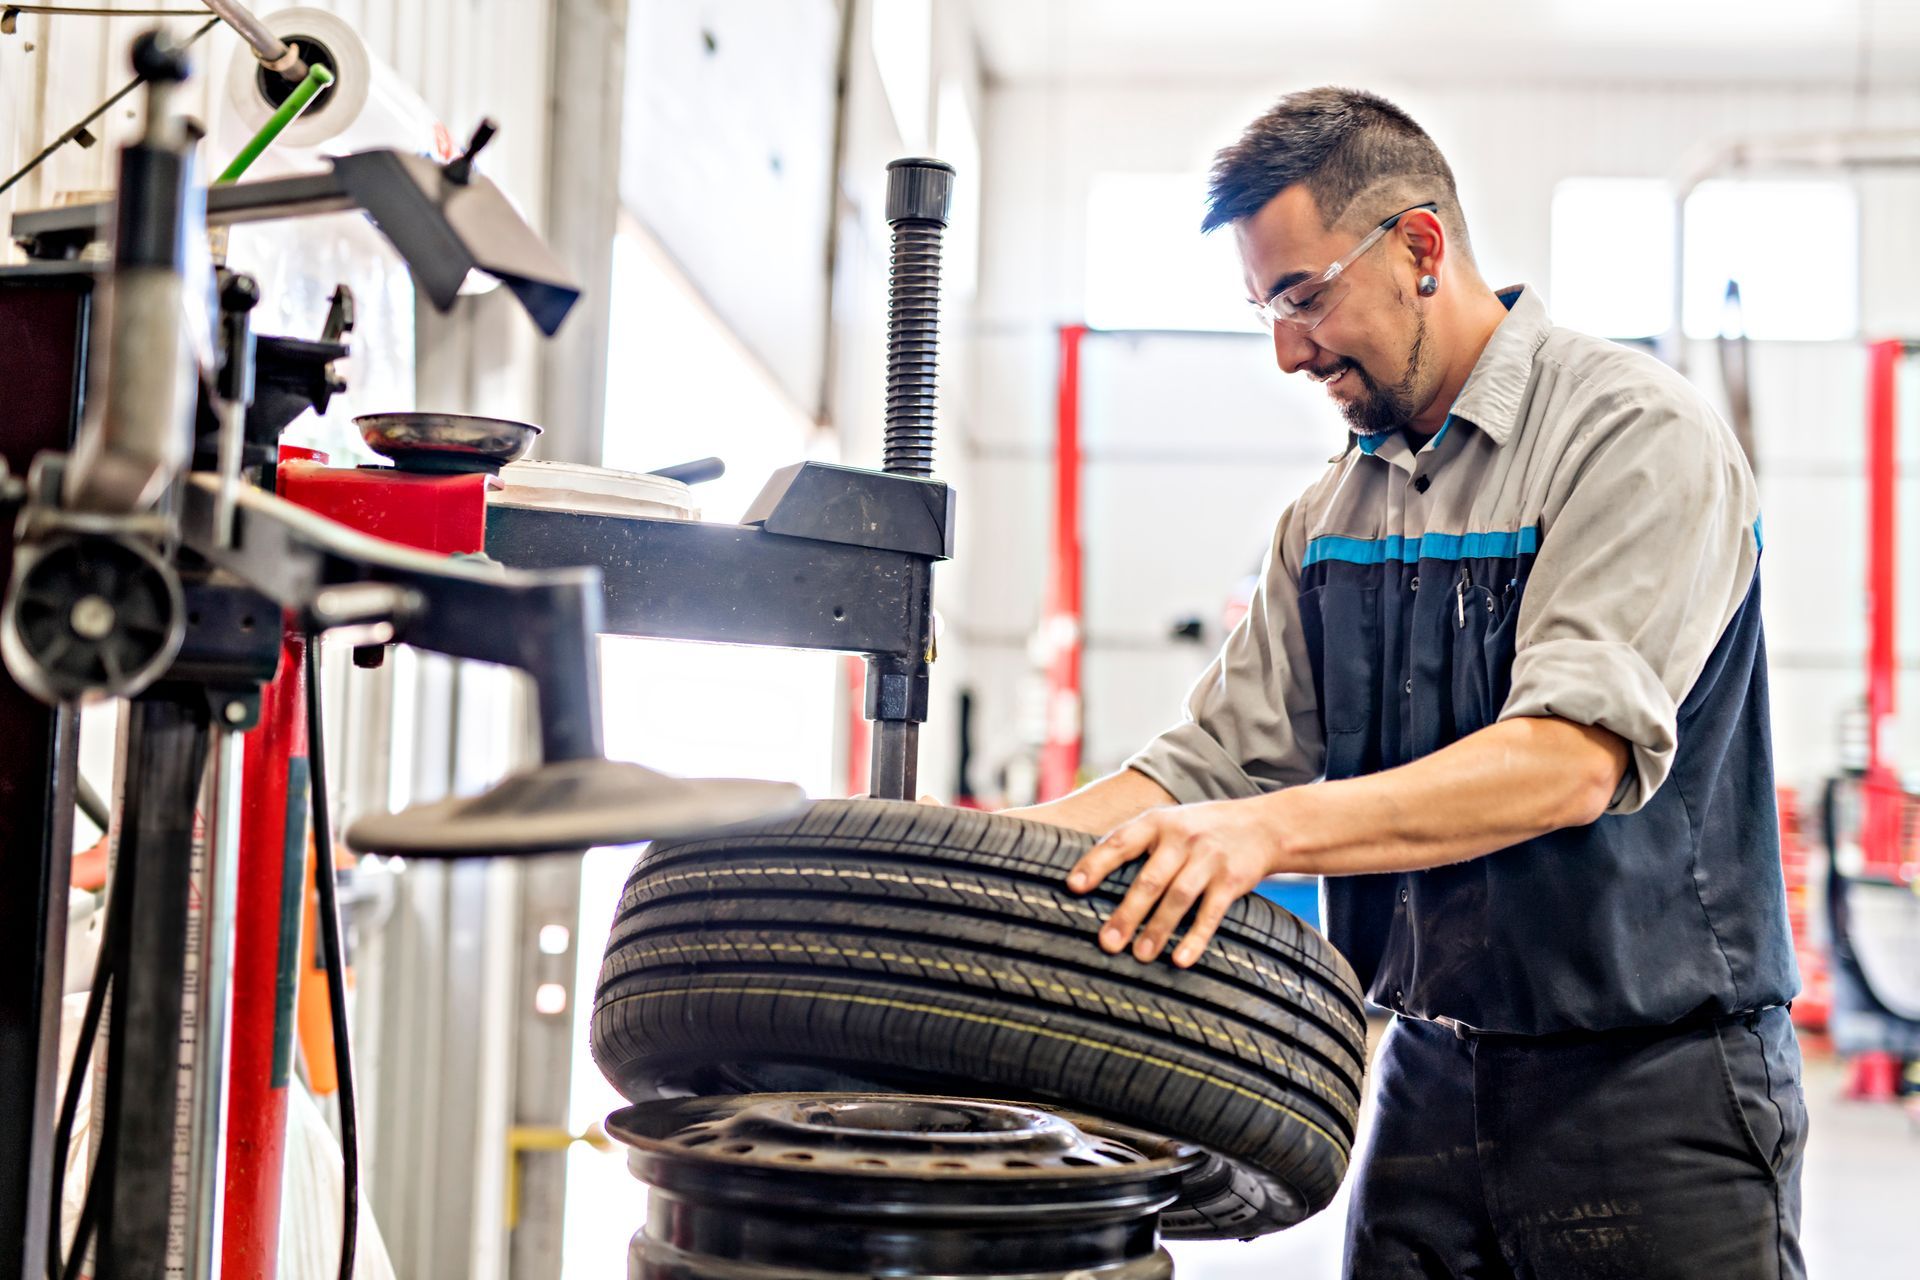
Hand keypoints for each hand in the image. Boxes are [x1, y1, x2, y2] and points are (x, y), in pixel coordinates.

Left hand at [1065, 798, 1279, 967]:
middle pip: (1149, 879)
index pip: (1121, 842)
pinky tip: (1180, 959)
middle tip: (1106, 943)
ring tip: (1139, 956)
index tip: (1073, 886)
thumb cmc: (1201, 829)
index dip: (1096, 864)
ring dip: (1157, 930)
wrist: (1263, 825)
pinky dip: (1195, 937)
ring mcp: (1208, 859)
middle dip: (1127, 914)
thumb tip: (1088, 874)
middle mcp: (1182, 838)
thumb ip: (1137, 842)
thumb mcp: (1169, 823)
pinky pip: (1211, 913)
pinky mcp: (1232, 880)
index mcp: (1158, 823)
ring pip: (1178, 898)